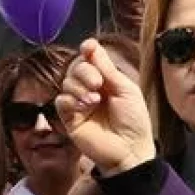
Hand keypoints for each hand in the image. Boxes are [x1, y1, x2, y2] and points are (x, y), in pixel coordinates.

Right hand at [56, 39, 155, 176]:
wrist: (130, 149)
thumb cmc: (133, 120)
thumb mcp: (125, 89)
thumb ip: (107, 69)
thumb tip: (92, 45)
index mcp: (106, 79)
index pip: (90, 59)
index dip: (87, 51)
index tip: (87, 47)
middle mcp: (90, 89)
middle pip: (76, 68)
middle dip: (84, 71)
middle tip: (97, 83)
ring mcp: (79, 104)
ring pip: (67, 82)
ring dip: (79, 87)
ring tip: (94, 100)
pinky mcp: (70, 119)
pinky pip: (61, 101)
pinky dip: (70, 100)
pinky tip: (84, 107)